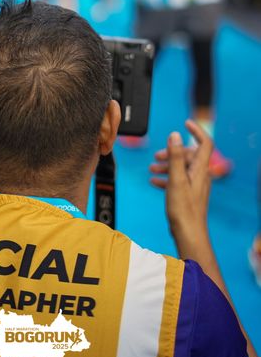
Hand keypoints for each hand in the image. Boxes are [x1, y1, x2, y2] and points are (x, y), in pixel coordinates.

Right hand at [149, 120, 212, 254]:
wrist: (188, 233)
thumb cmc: (183, 210)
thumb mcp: (176, 179)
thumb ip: (174, 156)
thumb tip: (175, 134)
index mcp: (200, 169)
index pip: (204, 143)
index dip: (197, 131)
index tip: (186, 123)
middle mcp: (200, 175)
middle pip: (188, 155)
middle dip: (171, 152)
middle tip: (157, 156)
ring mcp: (194, 185)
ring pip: (181, 168)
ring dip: (166, 165)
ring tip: (152, 169)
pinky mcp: (188, 195)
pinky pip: (177, 180)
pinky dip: (166, 178)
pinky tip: (154, 182)